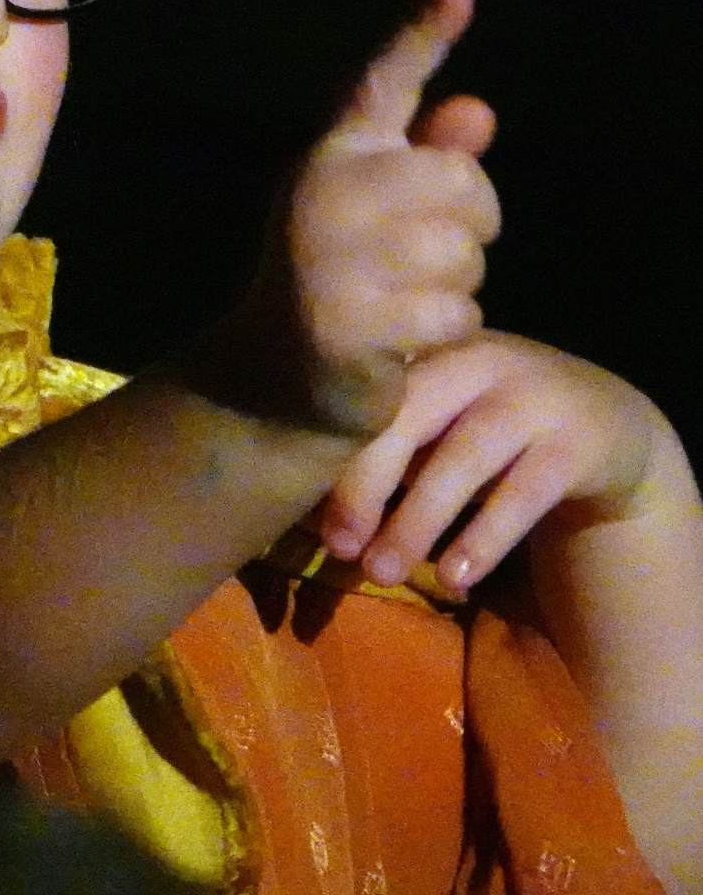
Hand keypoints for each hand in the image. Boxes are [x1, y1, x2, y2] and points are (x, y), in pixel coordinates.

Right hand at [233, 0, 501, 437]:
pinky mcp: (344, 317)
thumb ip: (428, 163)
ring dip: (456, 288)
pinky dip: (442, 332)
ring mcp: (327, 254)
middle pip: (460, 178)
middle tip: (429, 259)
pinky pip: (451, 311)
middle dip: (472, 224)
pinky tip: (401, 340)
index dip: (423, 34)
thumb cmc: (344, 286)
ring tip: (407, 303)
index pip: (382, 83)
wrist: (271, 380)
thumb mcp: (383, 219)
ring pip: (461, 251)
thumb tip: (478, 109)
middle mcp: (322, 191)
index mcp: (331, 155)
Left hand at [318, 330, 670, 593]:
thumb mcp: (441, 418)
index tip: (316, 519)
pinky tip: (454, 577)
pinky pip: (523, 494)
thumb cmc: (492, 426)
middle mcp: (478, 359)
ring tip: (383, 573)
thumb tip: (321, 514)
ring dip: (418, 520)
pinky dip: (484, 538)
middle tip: (340, 549)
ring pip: (464, 458)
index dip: (339, 456)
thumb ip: (389, 446)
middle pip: (408, 414)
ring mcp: (532, 396)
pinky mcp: (576, 442)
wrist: (608, 424)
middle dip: (367, 484)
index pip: (370, 395)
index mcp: (429, 348)